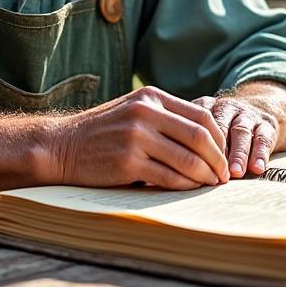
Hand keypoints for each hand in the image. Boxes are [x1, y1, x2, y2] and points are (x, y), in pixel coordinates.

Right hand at [47, 86, 228, 189]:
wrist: (61, 146)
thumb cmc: (102, 132)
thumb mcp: (133, 111)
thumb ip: (165, 117)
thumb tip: (207, 138)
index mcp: (151, 97)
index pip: (201, 116)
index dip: (219, 139)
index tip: (224, 155)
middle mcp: (145, 113)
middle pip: (199, 137)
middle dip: (217, 159)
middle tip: (223, 175)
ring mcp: (135, 137)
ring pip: (187, 159)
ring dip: (205, 176)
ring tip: (210, 184)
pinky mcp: (127, 162)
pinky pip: (167, 177)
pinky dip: (184, 186)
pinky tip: (188, 189)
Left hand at [192, 92, 279, 178]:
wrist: (256, 109)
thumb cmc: (220, 126)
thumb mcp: (202, 122)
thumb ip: (188, 137)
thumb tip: (170, 166)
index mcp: (206, 107)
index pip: (198, 122)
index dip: (194, 141)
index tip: (190, 160)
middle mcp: (226, 108)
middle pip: (220, 126)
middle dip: (217, 148)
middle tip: (213, 168)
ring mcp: (247, 115)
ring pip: (241, 132)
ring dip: (238, 153)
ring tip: (236, 172)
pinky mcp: (267, 125)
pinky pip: (263, 139)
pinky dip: (260, 154)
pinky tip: (257, 168)